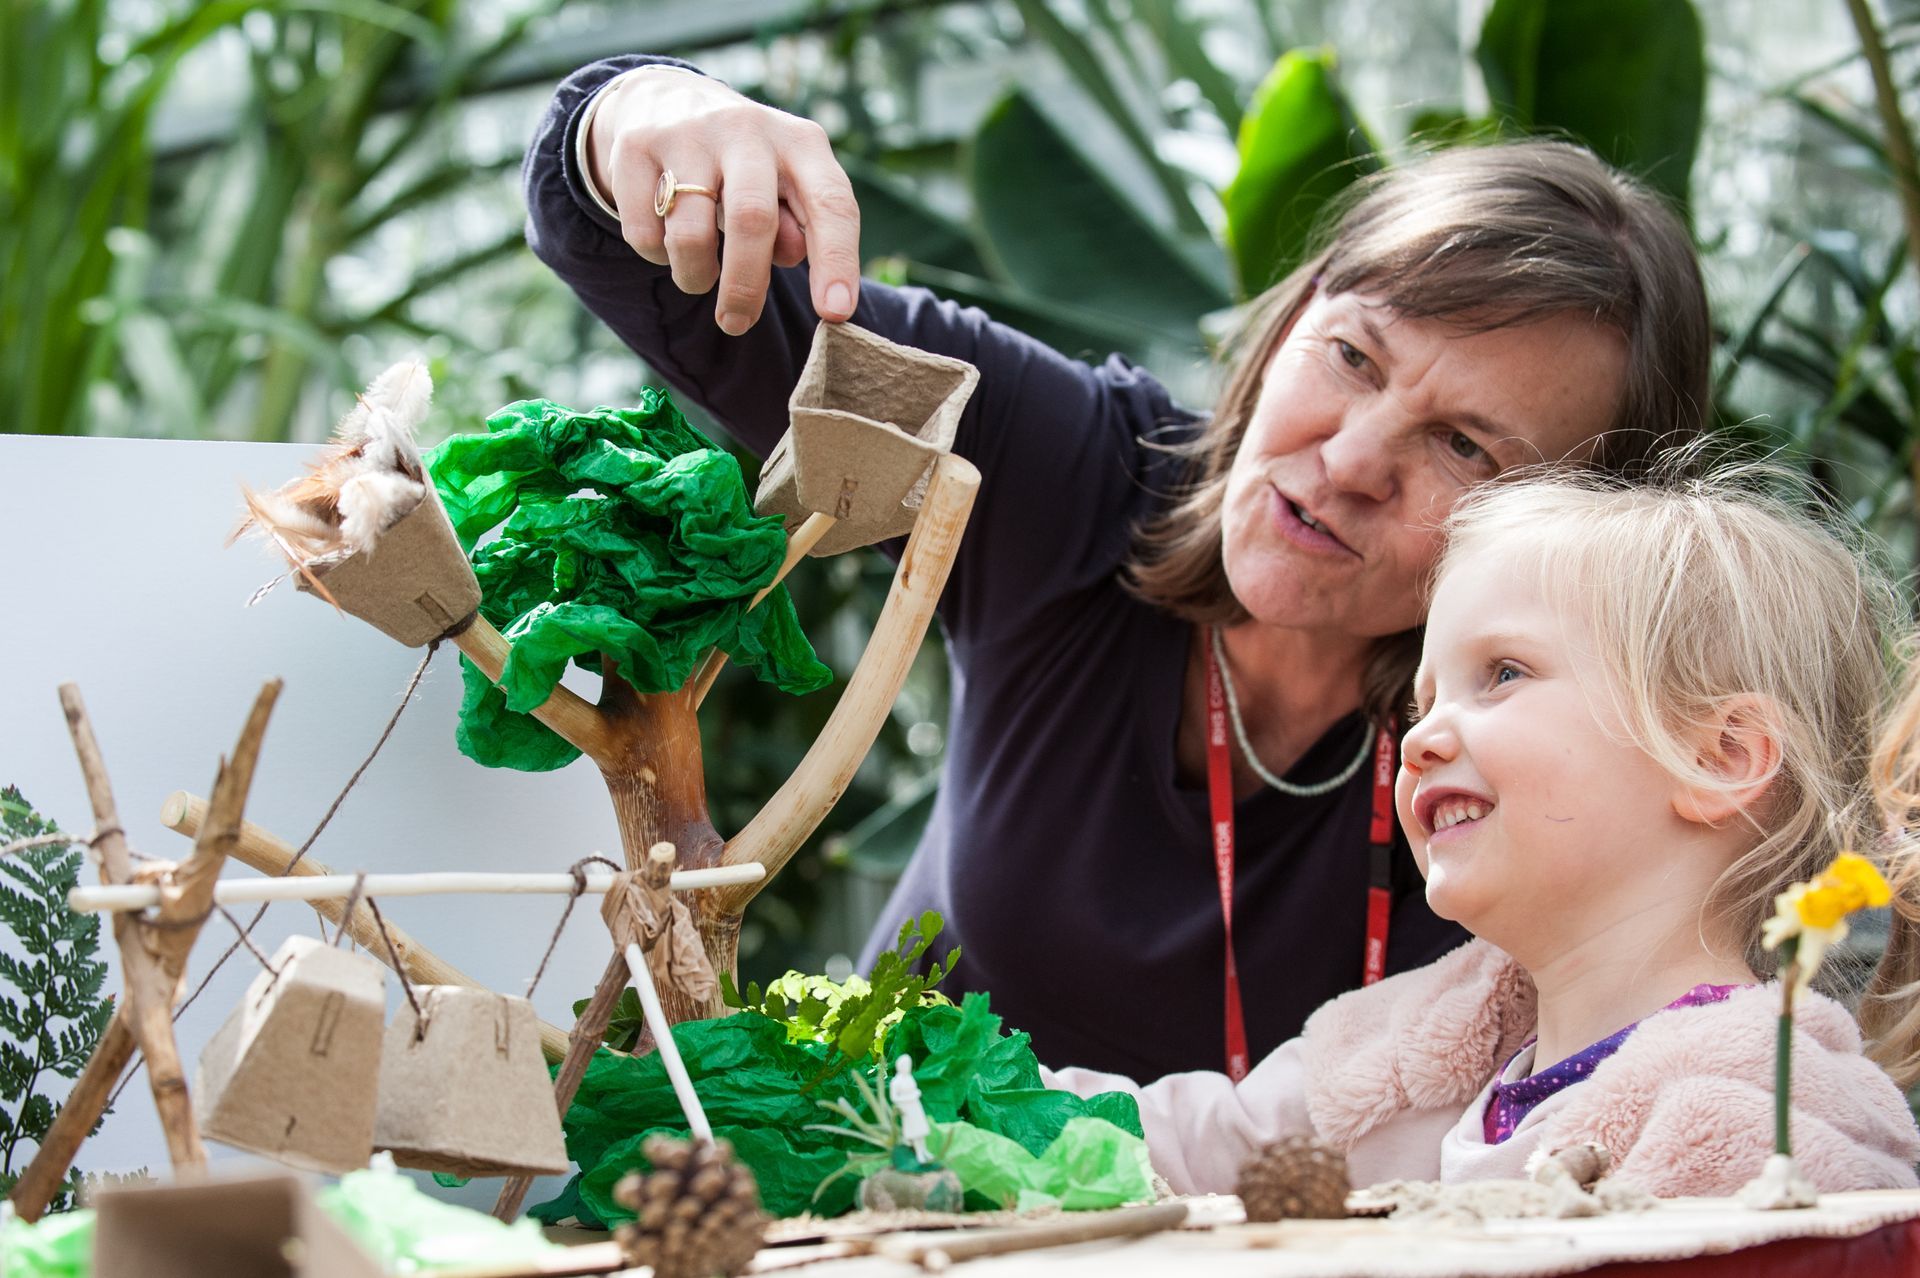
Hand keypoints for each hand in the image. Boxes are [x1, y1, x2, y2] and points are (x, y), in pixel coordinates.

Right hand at [587, 66, 861, 334]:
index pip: (831, 203)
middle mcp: (747, 129)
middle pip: (752, 220)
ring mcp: (688, 133)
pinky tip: (667, 237)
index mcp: (801, 143)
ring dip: (695, 276)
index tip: (835, 312)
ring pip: (690, 235)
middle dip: (746, 287)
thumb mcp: (788, 188)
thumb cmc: (748, 169)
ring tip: (699, 276)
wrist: (669, 99)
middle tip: (737, 324)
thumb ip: (799, 228)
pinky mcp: (635, 146)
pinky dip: (656, 255)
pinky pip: (644, 232)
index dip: (837, 260)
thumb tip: (789, 255)